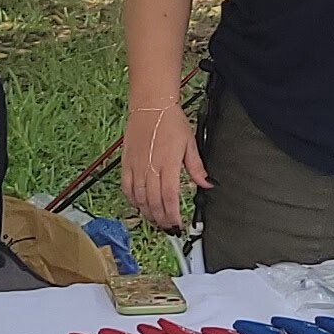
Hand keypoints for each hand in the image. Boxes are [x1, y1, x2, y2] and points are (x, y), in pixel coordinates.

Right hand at [120, 99, 206, 229]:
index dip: (173, 215)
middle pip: (154, 202)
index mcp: (168, 164)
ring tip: (155, 220)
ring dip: (147, 212)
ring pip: (140, 198)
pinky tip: (138, 205)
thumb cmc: (171, 121)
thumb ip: (196, 167)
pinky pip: (126, 187)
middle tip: (167, 227)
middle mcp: (151, 167)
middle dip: (161, 218)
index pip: (170, 197)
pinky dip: (132, 199)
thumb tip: (207, 183)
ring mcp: (136, 166)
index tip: (177, 224)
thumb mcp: (190, 143)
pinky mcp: (126, 163)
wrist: (151, 106)